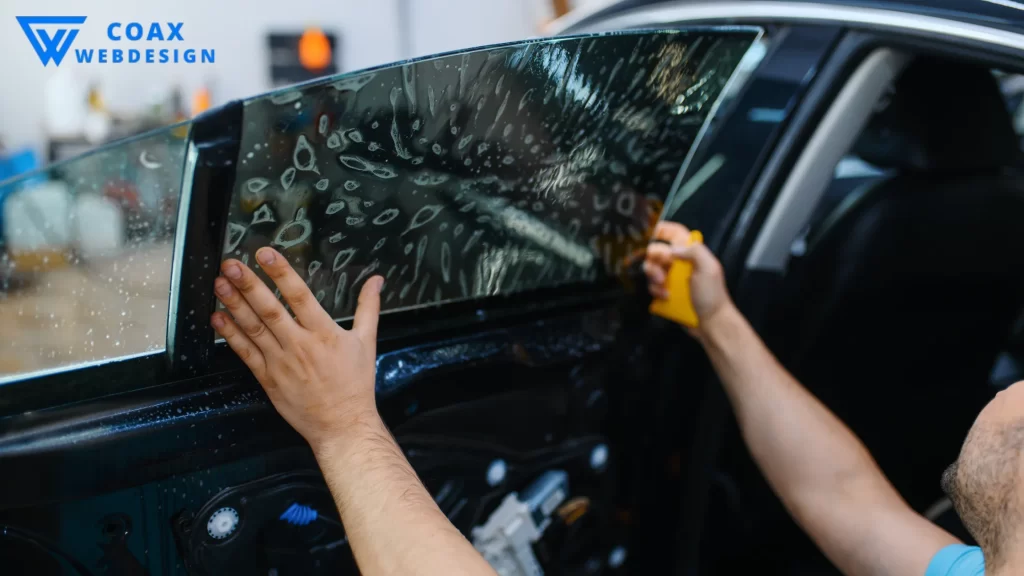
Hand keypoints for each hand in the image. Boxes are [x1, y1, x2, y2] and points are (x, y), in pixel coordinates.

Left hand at [210, 246, 383, 452]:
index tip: (265, 254)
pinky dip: (231, 335)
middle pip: (270, 311)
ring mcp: (281, 363)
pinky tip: (218, 318)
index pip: (300, 296)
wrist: (342, 425)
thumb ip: (368, 307)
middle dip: (249, 285)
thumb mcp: (367, 341)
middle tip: (231, 264)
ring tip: (220, 283)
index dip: (281, 274)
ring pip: (253, 329)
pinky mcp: (268, 378)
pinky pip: (245, 353)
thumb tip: (376, 279)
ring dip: (234, 305)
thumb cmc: (356, 384)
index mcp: (324, 333)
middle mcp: (300, 345)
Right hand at [643, 222, 732, 331]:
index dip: (663, 230)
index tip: (652, 234)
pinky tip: (665, 297)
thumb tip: (673, 248)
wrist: (711, 323)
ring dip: (653, 277)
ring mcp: (673, 278)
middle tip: (661, 273)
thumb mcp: (708, 268)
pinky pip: (652, 286)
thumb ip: (694, 251)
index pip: (676, 234)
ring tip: (663, 287)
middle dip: (654, 260)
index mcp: (693, 254)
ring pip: (652, 269)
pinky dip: (655, 291)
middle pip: (657, 251)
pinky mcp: (666, 292)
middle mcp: (681, 263)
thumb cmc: (712, 296)